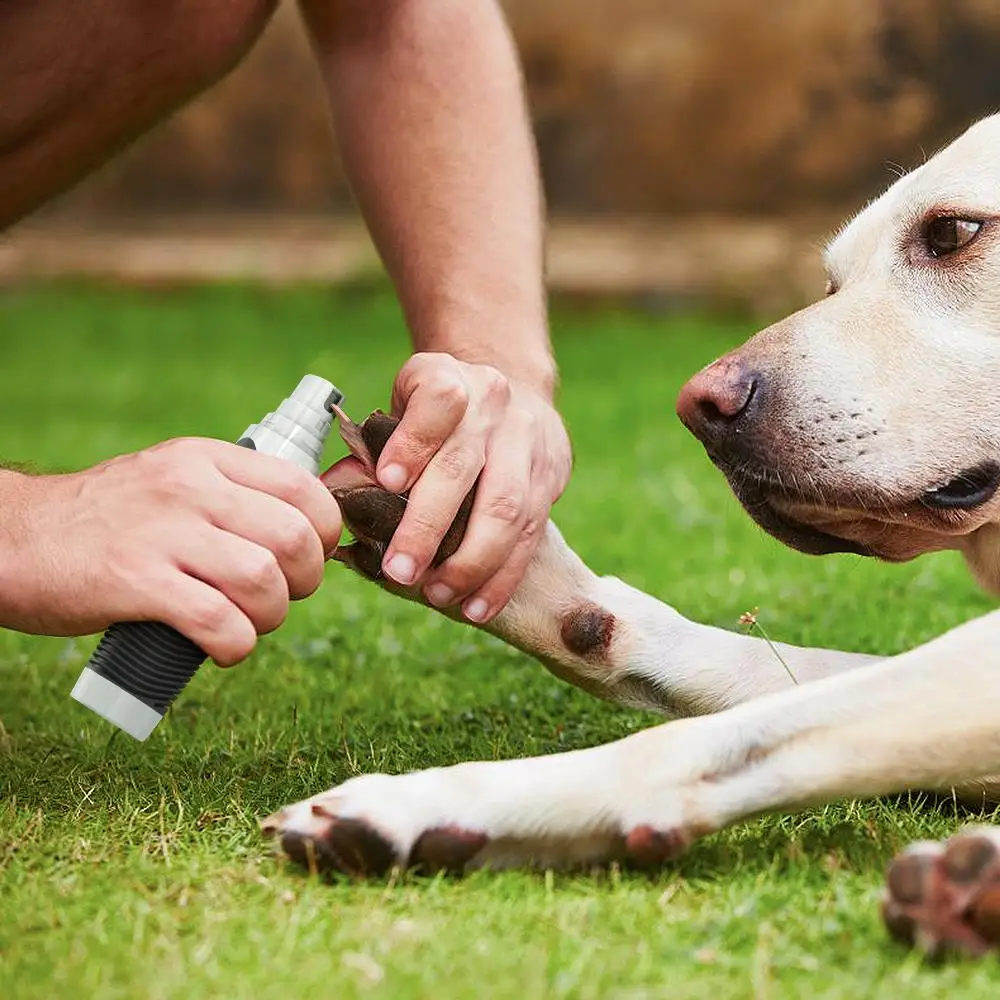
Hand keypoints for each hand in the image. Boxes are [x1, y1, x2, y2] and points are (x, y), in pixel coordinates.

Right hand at [0, 438, 341, 665]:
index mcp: (206, 459)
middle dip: (304, 581)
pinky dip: (236, 644)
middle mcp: (189, 488)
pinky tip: (223, 647)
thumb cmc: (108, 520)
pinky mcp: (133, 581)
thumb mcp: (172, 481)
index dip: (324, 532)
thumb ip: (231, 495)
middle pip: (293, 537)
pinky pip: (218, 620)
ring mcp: (161, 532)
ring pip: (263, 579)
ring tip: (247, 624)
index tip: (309, 557)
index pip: (302, 487)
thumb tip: (303, 534)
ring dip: (270, 616)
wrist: (14, 538)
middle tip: (280, 597)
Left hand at [375, 352, 571, 621]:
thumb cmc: (439, 413)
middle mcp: (494, 405)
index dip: (413, 442)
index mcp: (449, 379)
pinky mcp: (550, 477)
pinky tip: (476, 606)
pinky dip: (502, 577)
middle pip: (464, 467)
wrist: (514, 391)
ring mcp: (528, 442)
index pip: (438, 404)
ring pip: (507, 508)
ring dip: (471, 562)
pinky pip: (531, 535)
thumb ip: (372, 448)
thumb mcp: (402, 408)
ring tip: (439, 594)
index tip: (388, 481)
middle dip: (429, 526)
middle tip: (399, 571)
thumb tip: (333, 492)